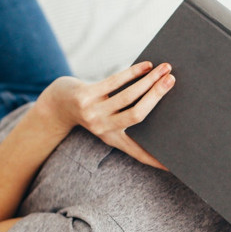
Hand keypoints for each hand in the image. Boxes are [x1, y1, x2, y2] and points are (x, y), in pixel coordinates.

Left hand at [33, 61, 174, 169]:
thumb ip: (128, 117)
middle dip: (157, 96)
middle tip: (172, 81)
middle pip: (137, 115)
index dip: (155, 160)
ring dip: (149, 80)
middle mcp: (104, 129)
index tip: (173, 166)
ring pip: (128, 96)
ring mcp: (93, 112)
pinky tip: (146, 65)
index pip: (138, 153)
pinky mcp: (85, 95)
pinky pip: (114, 82)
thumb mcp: (108, 122)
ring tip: (165, 69)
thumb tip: (158, 98)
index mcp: (113, 139)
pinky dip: (132, 72)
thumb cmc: (92, 110)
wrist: (57, 104)